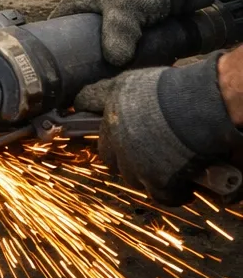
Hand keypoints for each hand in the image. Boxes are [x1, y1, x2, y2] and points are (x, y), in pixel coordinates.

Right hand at [51, 0, 213, 65]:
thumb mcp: (125, 9)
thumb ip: (118, 33)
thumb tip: (115, 61)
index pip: (57, 22)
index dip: (53, 42)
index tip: (57, 64)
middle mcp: (93, 6)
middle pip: (78, 35)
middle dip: (81, 54)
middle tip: (85, 75)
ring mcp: (112, 17)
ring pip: (100, 42)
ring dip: (104, 57)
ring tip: (106, 76)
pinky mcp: (130, 26)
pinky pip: (119, 44)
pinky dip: (121, 56)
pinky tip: (125, 69)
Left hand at [74, 54, 241, 204]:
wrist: (194, 106)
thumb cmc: (169, 88)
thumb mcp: (128, 81)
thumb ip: (107, 94)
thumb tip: (84, 102)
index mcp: (109, 118)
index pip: (100, 138)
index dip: (112, 142)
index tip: (118, 145)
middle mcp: (116, 142)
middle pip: (113, 162)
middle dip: (126, 161)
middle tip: (146, 157)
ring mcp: (135, 163)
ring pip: (134, 179)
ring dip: (148, 176)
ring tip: (167, 170)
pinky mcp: (157, 180)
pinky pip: (163, 196)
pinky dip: (175, 194)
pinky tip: (185, 188)